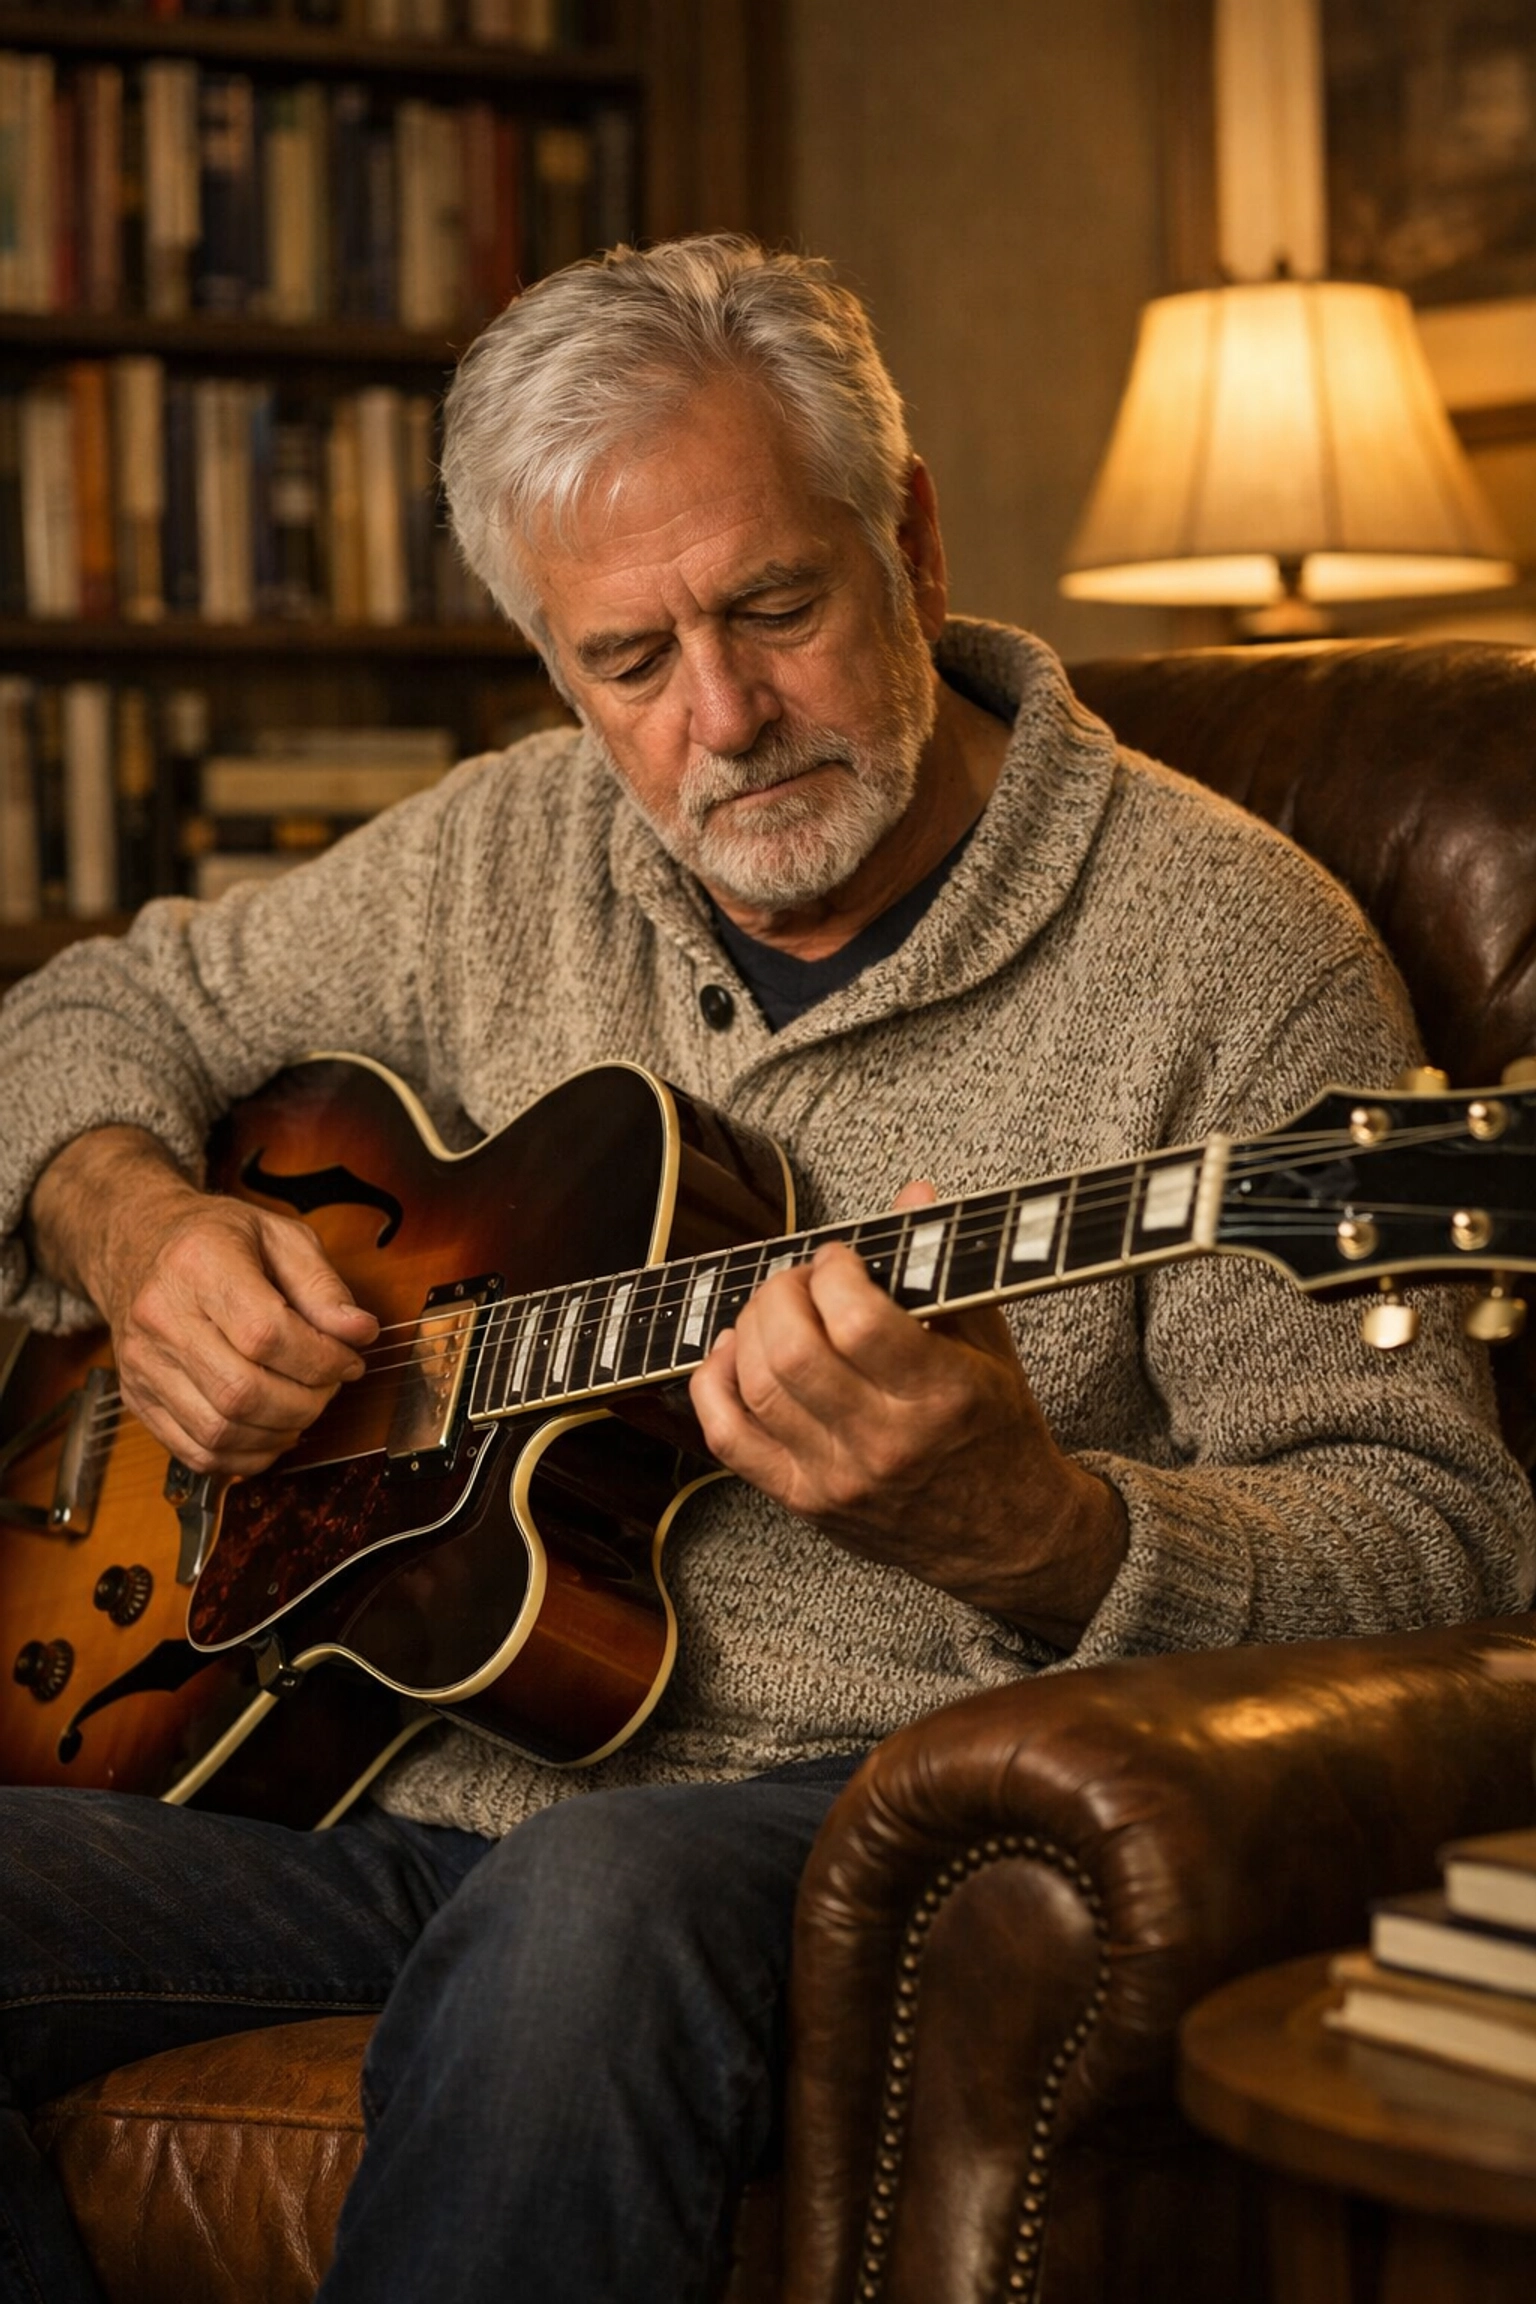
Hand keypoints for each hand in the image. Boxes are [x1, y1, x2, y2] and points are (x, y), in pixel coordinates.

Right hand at [29, 1126, 377, 1475]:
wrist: (138, 1248)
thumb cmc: (215, 1240)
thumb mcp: (279, 1237)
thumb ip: (322, 1286)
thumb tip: (359, 1333)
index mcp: (198, 1264)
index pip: (265, 1333)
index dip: (321, 1358)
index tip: (350, 1359)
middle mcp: (160, 1316)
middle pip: (241, 1391)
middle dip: (306, 1402)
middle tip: (330, 1385)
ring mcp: (142, 1363)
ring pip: (219, 1430)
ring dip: (280, 1432)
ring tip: (304, 1406)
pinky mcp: (137, 1397)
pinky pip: (196, 1451)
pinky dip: (246, 1456)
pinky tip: (272, 1431)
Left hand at [688, 1182, 1127, 1644]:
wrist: (1006, 1539)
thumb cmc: (998, 1429)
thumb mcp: (990, 1345)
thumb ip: (942, 1270)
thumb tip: (911, 1193)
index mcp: (942, 1397)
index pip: (859, 1320)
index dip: (835, 1271)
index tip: (842, 1257)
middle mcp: (885, 1442)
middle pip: (792, 1351)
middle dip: (783, 1292)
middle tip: (802, 1279)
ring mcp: (838, 1477)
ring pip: (755, 1387)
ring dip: (749, 1328)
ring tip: (774, 1309)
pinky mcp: (804, 1501)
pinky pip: (729, 1439)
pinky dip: (712, 1385)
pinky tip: (729, 1353)